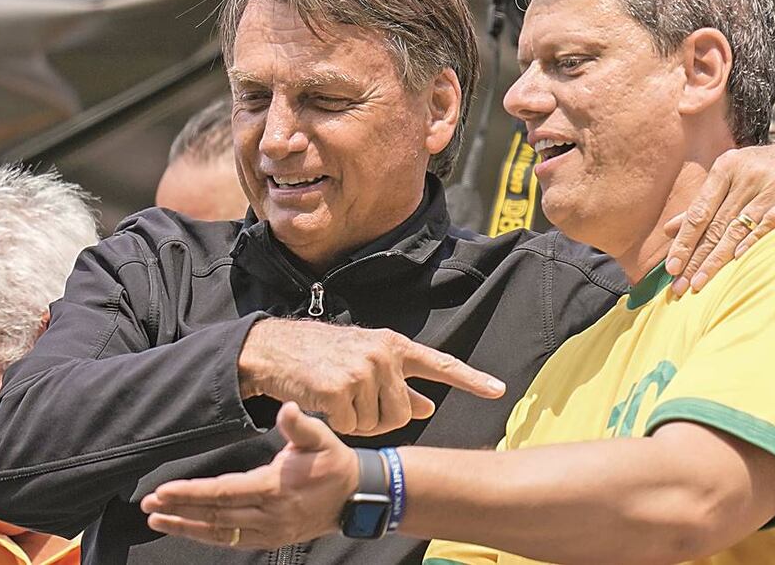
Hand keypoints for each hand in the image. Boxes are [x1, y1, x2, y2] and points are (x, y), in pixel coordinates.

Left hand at [143, 402, 354, 549]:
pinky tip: (189, 529)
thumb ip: (299, 425)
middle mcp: (269, 514)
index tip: (164, 491)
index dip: (191, 493)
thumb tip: (287, 408)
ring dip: (186, 527)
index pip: (224, 492)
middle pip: (214, 517)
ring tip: (159, 520)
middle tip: (149, 505)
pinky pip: (232, 541)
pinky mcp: (271, 539)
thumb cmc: (334, 464)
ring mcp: (269, 531)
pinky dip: (207, 536)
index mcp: (276, 488)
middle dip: (179, 511)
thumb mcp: (321, 438)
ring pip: (220, 533)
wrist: (355, 496)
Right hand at [238, 320, 504, 435]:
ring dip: (358, 422)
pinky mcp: (340, 389)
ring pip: (379, 425)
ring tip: (337, 397)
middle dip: (381, 419)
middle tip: (354, 401)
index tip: (498, 390)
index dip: (471, 380)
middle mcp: (384, 355)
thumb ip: (400, 386)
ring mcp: (363, 370)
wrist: (275, 349)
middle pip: (403, 415)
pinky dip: (337, 425)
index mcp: (394, 346)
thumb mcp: (367, 363)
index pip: (440, 364)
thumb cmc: (324, 358)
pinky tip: (323, 403)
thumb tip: (428, 408)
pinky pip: (352, 428)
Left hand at [664, 141, 774, 294]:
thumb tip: (668, 229)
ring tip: (700, 282)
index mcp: (727, 168)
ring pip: (739, 228)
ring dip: (717, 259)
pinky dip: (754, 240)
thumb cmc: (766, 173)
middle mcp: (748, 174)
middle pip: (716, 225)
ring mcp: (774, 185)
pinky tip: (738, 260)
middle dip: (696, 258)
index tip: (671, 268)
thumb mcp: (732, 178)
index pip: (699, 212)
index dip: (684, 241)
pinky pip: (772, 222)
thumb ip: (702, 204)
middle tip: (680, 285)